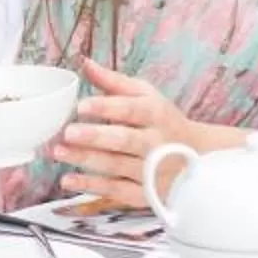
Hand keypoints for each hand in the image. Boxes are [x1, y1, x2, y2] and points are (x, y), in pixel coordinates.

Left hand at [50, 59, 235, 210]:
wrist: (197, 157)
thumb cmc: (163, 121)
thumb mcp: (146, 96)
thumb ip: (114, 82)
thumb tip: (85, 63)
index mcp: (156, 114)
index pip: (131, 109)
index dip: (106, 108)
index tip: (81, 106)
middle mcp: (156, 143)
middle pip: (124, 140)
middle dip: (95, 137)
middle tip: (68, 132)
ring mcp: (151, 170)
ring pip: (116, 166)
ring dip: (86, 160)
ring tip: (59, 152)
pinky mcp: (144, 193)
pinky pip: (116, 191)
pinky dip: (91, 186)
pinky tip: (68, 180)